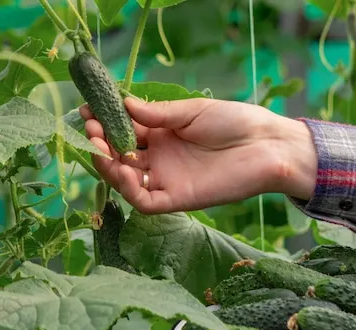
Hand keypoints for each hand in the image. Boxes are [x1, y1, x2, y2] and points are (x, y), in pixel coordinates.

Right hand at [81, 97, 317, 213]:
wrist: (267, 144)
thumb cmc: (234, 121)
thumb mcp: (191, 111)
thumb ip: (157, 114)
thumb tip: (123, 104)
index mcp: (164, 134)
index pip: (125, 131)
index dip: (105, 122)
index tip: (88, 110)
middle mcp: (161, 158)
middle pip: (121, 155)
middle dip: (101, 142)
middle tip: (90, 127)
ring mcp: (168, 179)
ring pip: (127, 180)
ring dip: (107, 165)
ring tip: (98, 145)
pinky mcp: (178, 199)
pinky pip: (145, 200)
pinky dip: (127, 188)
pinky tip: (119, 168)